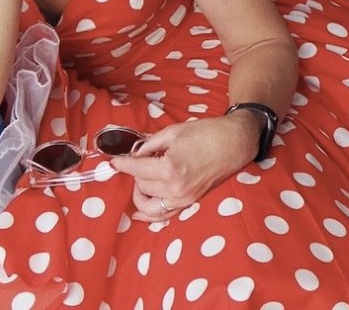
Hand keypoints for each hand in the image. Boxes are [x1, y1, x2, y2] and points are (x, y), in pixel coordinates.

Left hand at [109, 115, 258, 221]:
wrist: (234, 143)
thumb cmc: (206, 133)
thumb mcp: (173, 132)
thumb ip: (149, 145)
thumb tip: (134, 154)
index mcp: (170, 168)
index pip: (136, 170)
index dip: (122, 164)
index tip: (114, 161)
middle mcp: (175, 188)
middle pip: (141, 185)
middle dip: (136, 172)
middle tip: (140, 159)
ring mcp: (183, 199)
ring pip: (148, 204)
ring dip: (141, 191)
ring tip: (142, 178)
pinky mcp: (190, 202)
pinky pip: (164, 216)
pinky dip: (149, 214)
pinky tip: (139, 212)